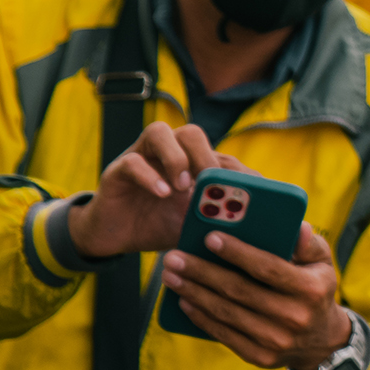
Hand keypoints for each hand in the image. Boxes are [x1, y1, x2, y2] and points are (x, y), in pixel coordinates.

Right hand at [68, 122, 247, 259]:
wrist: (117, 237)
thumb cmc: (160, 225)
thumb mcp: (193, 224)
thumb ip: (217, 219)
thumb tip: (252, 224)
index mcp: (190, 164)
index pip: (217, 153)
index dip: (234, 169)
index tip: (244, 192)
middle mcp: (167, 154)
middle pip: (190, 132)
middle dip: (205, 155)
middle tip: (210, 182)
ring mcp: (141, 158)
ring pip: (159, 132)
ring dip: (176, 157)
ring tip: (182, 186)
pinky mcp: (117, 171)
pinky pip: (132, 161)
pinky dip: (149, 176)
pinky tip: (162, 194)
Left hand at [162, 222, 349, 369]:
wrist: (322, 341)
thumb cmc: (315, 289)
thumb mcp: (322, 263)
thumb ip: (308, 244)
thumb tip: (298, 227)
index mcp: (310, 289)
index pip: (267, 268)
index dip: (237, 253)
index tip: (209, 238)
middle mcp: (294, 317)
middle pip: (239, 290)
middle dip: (201, 272)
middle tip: (174, 257)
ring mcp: (276, 340)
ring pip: (226, 313)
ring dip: (193, 293)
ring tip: (171, 276)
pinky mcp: (260, 357)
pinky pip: (224, 334)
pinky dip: (201, 317)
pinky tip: (184, 301)